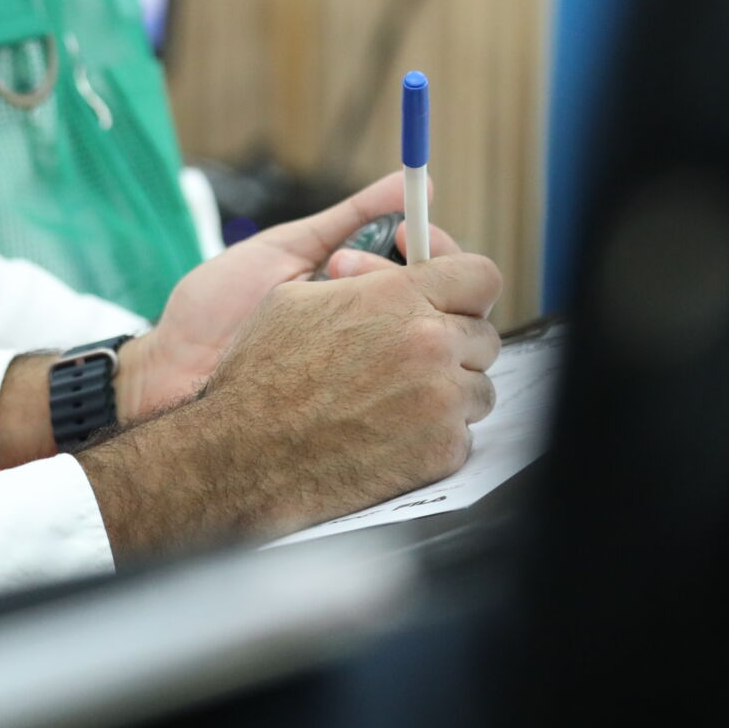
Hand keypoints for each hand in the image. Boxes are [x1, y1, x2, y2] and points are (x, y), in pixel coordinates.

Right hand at [79, 251, 502, 558]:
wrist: (245, 455)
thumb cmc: (260, 376)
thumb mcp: (297, 297)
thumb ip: (361, 281)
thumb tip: (385, 273)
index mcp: (398, 298)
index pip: (478, 275)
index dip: (463, 281)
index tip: (447, 287)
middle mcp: (430, 345)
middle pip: (483, 333)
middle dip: (452, 339)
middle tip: (415, 350)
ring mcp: (441, 401)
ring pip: (478, 386)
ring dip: (448, 388)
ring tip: (400, 395)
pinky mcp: (441, 452)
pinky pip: (462, 433)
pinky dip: (435, 433)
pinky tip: (392, 430)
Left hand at [117, 173, 467, 420]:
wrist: (175, 371)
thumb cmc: (219, 308)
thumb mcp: (286, 249)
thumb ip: (348, 217)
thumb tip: (409, 183)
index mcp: (366, 293)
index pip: (438, 270)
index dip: (435, 247)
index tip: (404, 230)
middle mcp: (379, 335)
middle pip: (445, 305)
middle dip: (408, 275)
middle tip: (341, 266)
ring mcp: (374, 377)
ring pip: (433, 345)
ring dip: (388, 314)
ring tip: (323, 299)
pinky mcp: (365, 418)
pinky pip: (408, 397)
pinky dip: (388, 369)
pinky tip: (343, 352)